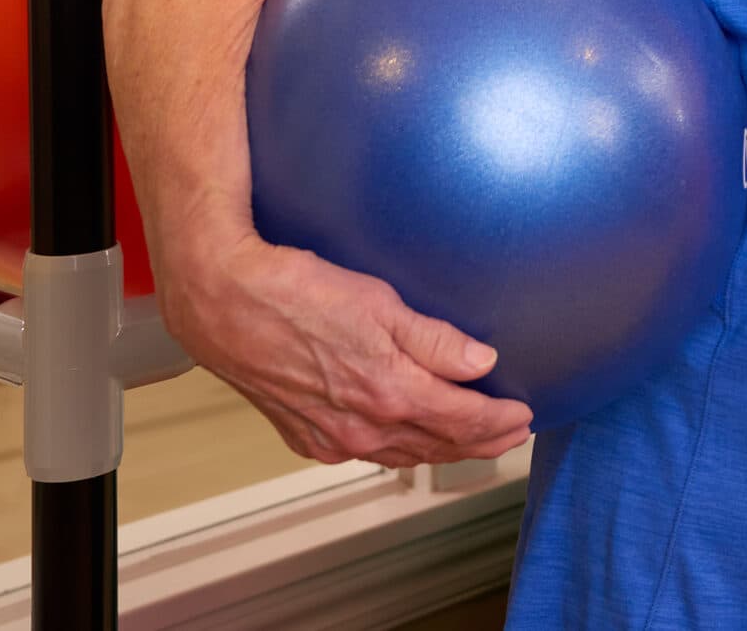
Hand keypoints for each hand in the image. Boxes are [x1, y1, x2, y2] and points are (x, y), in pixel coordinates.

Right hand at [158, 232, 533, 467]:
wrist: (223, 302)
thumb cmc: (297, 292)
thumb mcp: (380, 303)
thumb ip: (435, 340)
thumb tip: (483, 364)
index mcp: (389, 393)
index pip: (464, 419)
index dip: (499, 420)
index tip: (524, 414)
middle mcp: (362, 426)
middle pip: (438, 445)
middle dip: (481, 442)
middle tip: (511, 433)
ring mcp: (331, 438)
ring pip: (403, 454)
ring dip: (443, 450)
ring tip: (472, 441)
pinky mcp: (304, 436)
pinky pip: (365, 453)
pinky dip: (398, 450)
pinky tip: (408, 441)